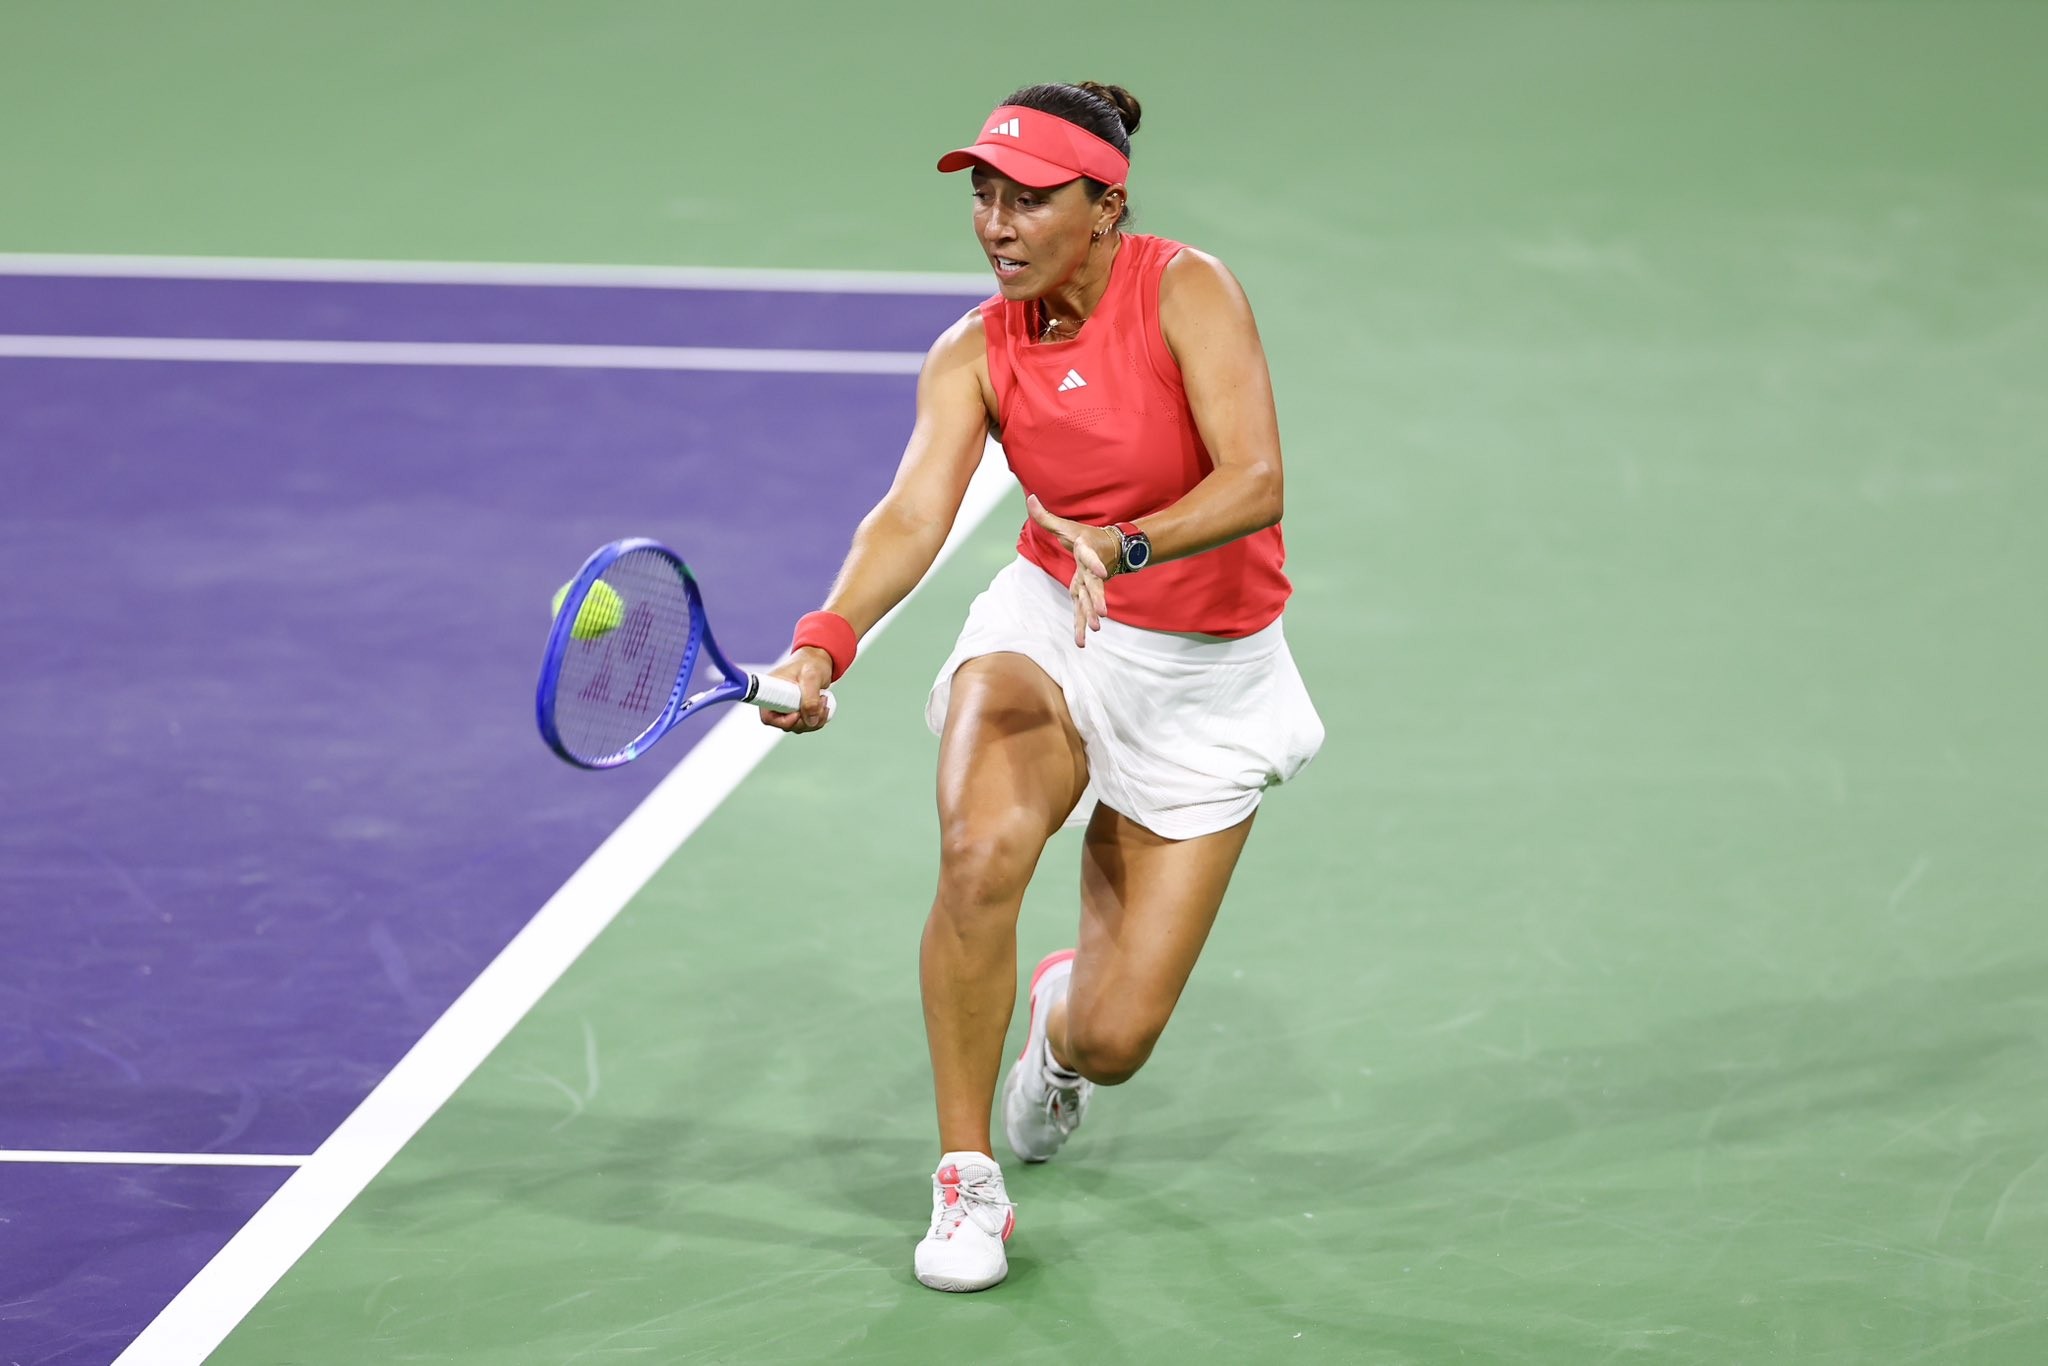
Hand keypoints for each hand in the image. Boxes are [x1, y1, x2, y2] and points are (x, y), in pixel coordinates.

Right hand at [758, 645, 835, 732]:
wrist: (818, 661)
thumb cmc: (811, 664)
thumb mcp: (811, 678)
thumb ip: (811, 699)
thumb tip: (811, 721)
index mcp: (771, 691)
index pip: (768, 717)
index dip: (783, 721)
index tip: (798, 713)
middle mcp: (777, 702)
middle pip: (786, 726)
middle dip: (806, 720)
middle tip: (820, 703)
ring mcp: (787, 708)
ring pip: (798, 727)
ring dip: (815, 719)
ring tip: (824, 700)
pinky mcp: (798, 711)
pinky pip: (806, 724)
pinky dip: (818, 719)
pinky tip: (824, 705)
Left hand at [1026, 494, 1120, 647]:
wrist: (1112, 547)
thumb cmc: (1085, 535)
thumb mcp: (1065, 525)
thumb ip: (1045, 516)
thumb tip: (1029, 498)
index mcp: (1085, 552)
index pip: (1090, 557)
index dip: (1095, 564)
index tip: (1103, 574)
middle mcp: (1091, 570)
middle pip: (1095, 586)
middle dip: (1098, 599)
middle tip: (1103, 613)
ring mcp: (1091, 584)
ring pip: (1091, 601)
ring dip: (1092, 615)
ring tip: (1096, 629)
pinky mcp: (1088, 594)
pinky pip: (1084, 611)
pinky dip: (1081, 626)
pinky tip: (1081, 643)